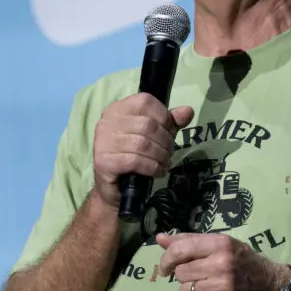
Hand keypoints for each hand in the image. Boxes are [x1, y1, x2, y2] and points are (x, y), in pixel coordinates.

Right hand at [90, 93, 193, 207]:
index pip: (146, 102)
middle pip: (147, 124)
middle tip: (169, 153)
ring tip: (164, 163)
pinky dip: (152, 167)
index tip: (170, 133)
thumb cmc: (133, 157)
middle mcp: (106, 121)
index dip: (164, 117)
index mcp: (117, 109)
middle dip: (165, 140)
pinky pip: (135, 160)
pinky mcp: (103, 161)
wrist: (114, 188)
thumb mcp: (154, 136)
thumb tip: (187, 111)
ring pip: (142, 144)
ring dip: (160, 156)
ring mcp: (102, 141)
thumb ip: (169, 122)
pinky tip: (157, 171)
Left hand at [156, 232, 288, 290]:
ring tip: (209, 290)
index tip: (166, 267)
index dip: (167, 259)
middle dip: (186, 277)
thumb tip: (160, 239)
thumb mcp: (222, 245)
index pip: (180, 249)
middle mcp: (220, 263)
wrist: (274, 289)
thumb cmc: (245, 264)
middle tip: (202, 278)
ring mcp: (222, 286)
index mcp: (220, 243)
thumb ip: (190, 241)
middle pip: (180, 272)